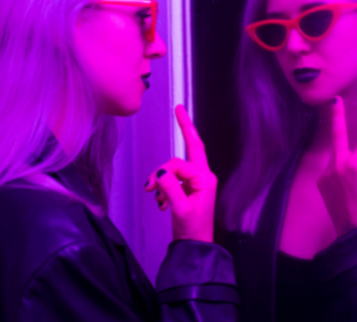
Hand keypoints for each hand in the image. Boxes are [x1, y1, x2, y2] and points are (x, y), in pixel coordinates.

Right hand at [145, 105, 216, 242]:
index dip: (163, 172)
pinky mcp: (189, 189)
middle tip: (179, 109)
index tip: (152, 184)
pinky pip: (173, 180)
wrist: (195, 247)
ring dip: (162, 181)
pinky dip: (163, 189)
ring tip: (156, 199)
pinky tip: (161, 203)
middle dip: (185, 128)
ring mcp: (196, 183)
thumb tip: (161, 172)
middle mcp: (203, 177)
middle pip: (192, 146)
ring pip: (175, 168)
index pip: (179, 164)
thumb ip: (170, 186)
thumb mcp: (180, 208)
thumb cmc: (192, 229)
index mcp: (204, 179)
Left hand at [318, 96, 356, 236]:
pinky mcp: (321, 181)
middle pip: (342, 138)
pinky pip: (332, 168)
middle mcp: (339, 166)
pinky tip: (346, 181)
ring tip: (346, 151)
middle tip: (336, 101)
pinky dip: (339, 168)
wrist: (355, 233)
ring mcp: (327, 173)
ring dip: (344, 154)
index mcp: (356, 166)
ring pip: (337, 154)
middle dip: (340, 120)